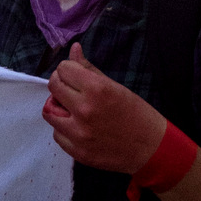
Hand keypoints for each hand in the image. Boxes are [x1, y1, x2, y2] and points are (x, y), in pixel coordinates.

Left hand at [42, 42, 167, 173]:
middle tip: (72, 90)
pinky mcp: (77, 152)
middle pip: (53, 87)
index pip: (63, 69)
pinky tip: (79, 127)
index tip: (76, 75)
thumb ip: (89, 69)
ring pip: (49, 112)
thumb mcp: (116, 87)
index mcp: (97, 89)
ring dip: (59, 108)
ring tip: (74, 110)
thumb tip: (74, 49)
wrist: (151, 149)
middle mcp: (84, 110)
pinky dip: (64, 129)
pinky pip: (57, 134)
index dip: (69, 69)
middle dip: (60, 84)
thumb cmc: (137, 114)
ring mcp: (79, 133)